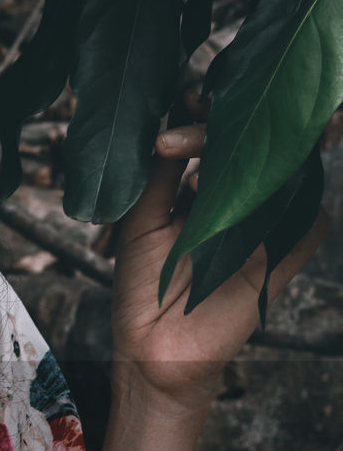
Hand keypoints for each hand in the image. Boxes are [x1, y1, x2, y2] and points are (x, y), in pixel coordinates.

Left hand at [110, 95, 332, 419]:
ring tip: (254, 126)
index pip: (217, 140)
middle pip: (263, 147)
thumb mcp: (140, 224)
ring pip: (294, 174)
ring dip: (284, 144)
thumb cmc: (140, 288)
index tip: (188, 101)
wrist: (155, 349)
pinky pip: (309, 221)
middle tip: (225, 102)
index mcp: (204, 192)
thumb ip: (158, 178)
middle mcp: (240, 204)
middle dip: (251, 118)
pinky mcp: (284, 258)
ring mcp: (265, 228)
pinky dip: (302, 198)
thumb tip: (168, 122)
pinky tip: (277, 178)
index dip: (207, 117)